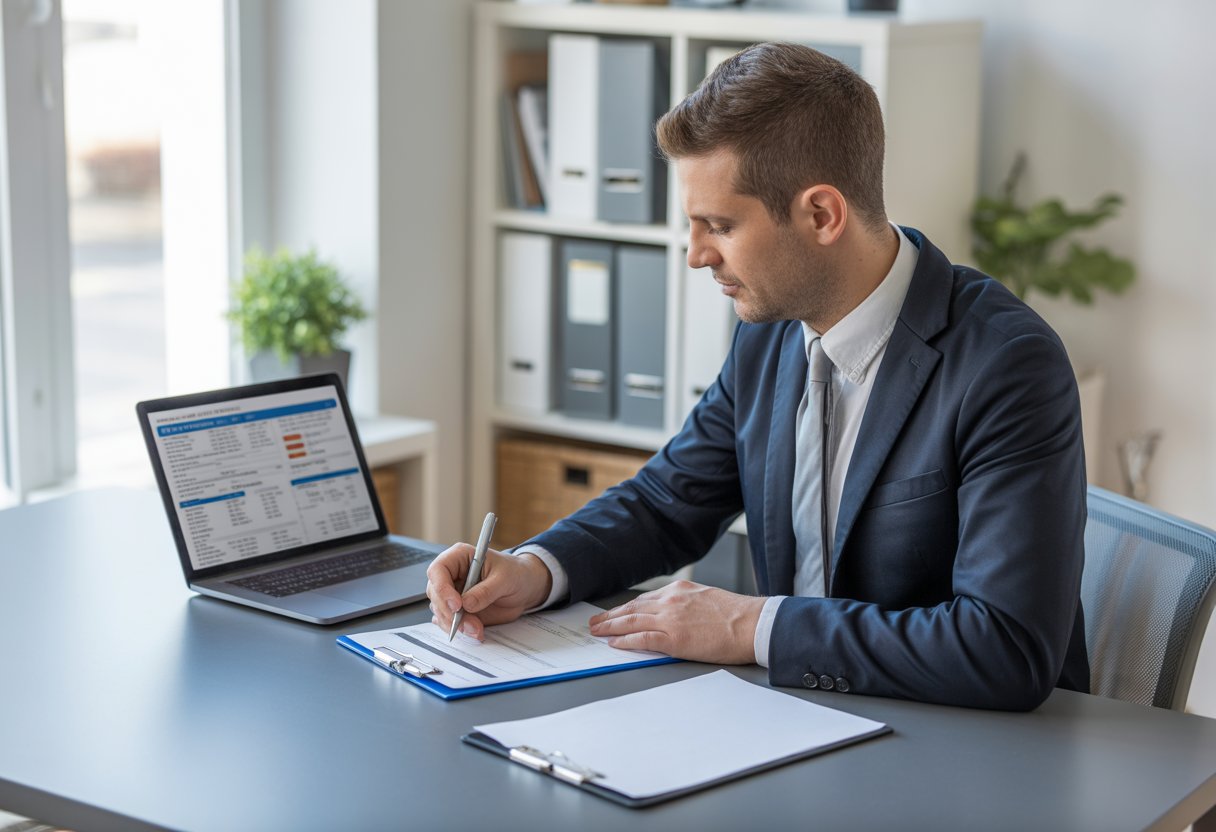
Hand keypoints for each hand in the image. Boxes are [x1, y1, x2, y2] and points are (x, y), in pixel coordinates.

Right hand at [425, 544, 552, 640]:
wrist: (525, 588)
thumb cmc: (515, 574)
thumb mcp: (505, 579)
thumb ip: (486, 591)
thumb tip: (467, 604)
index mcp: (460, 557)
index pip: (438, 570)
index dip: (442, 588)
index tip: (457, 605)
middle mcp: (452, 575)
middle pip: (435, 593)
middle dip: (450, 612)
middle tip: (469, 623)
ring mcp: (453, 593)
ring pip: (440, 610)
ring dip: (455, 624)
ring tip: (477, 630)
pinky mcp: (458, 610)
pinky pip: (448, 621)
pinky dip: (458, 629)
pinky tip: (472, 631)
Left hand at [588, 580, 764, 664]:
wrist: (753, 623)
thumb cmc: (738, 615)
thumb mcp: (708, 598)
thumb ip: (688, 604)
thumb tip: (677, 615)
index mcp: (680, 590)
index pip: (645, 599)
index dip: (627, 608)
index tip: (616, 612)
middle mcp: (671, 600)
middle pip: (633, 609)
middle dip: (612, 616)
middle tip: (596, 622)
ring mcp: (670, 619)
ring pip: (632, 622)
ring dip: (611, 627)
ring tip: (597, 632)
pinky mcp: (674, 638)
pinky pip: (642, 639)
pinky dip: (625, 641)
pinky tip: (614, 644)